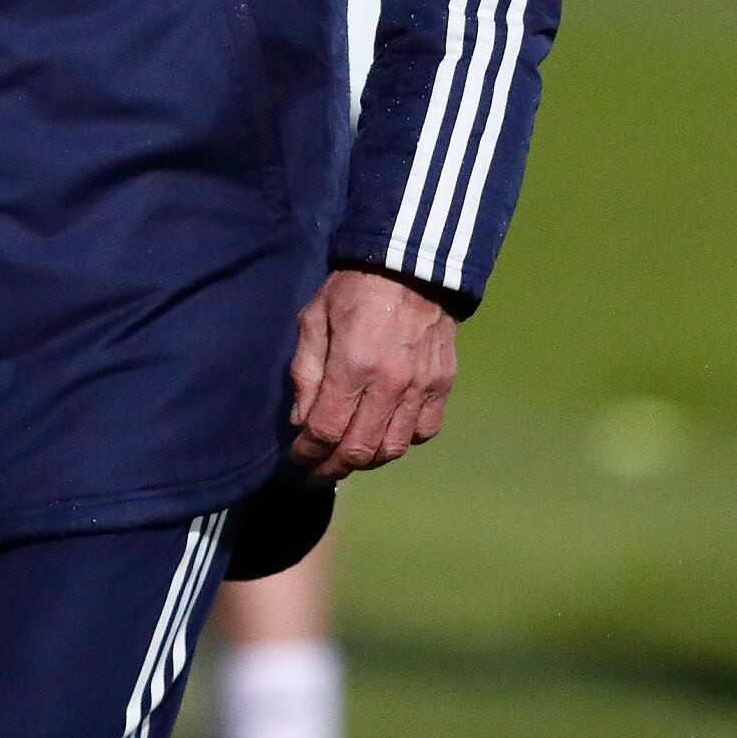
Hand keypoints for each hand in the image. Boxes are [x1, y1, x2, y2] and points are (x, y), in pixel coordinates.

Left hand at [287, 267, 458, 481]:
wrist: (411, 265)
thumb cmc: (354, 289)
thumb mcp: (314, 319)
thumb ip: (305, 372)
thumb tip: (299, 422)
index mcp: (353, 365)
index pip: (326, 430)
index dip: (306, 454)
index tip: (294, 460)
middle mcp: (390, 383)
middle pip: (359, 450)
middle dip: (331, 468)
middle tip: (315, 472)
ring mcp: (421, 387)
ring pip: (393, 449)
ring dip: (365, 461)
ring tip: (346, 458)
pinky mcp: (442, 385)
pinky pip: (423, 432)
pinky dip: (402, 442)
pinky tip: (383, 433)